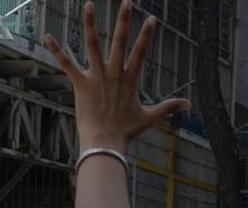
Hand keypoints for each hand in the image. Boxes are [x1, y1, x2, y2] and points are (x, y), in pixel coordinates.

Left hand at [45, 0, 189, 153]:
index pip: (142, 52)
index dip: (147, 34)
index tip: (151, 19)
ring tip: (88, 4)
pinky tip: (47, 36)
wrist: (105, 141)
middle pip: (120, 41)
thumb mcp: (150, 117)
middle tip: (126, 2)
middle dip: (124, 20)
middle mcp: (114, 73)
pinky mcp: (80, 83)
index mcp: (131, 79)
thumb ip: (169, 107)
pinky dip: (56, 50)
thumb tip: (188, 104)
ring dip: (89, 24)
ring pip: (92, 45)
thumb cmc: (127, 130)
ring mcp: (97, 77)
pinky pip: (66, 64)